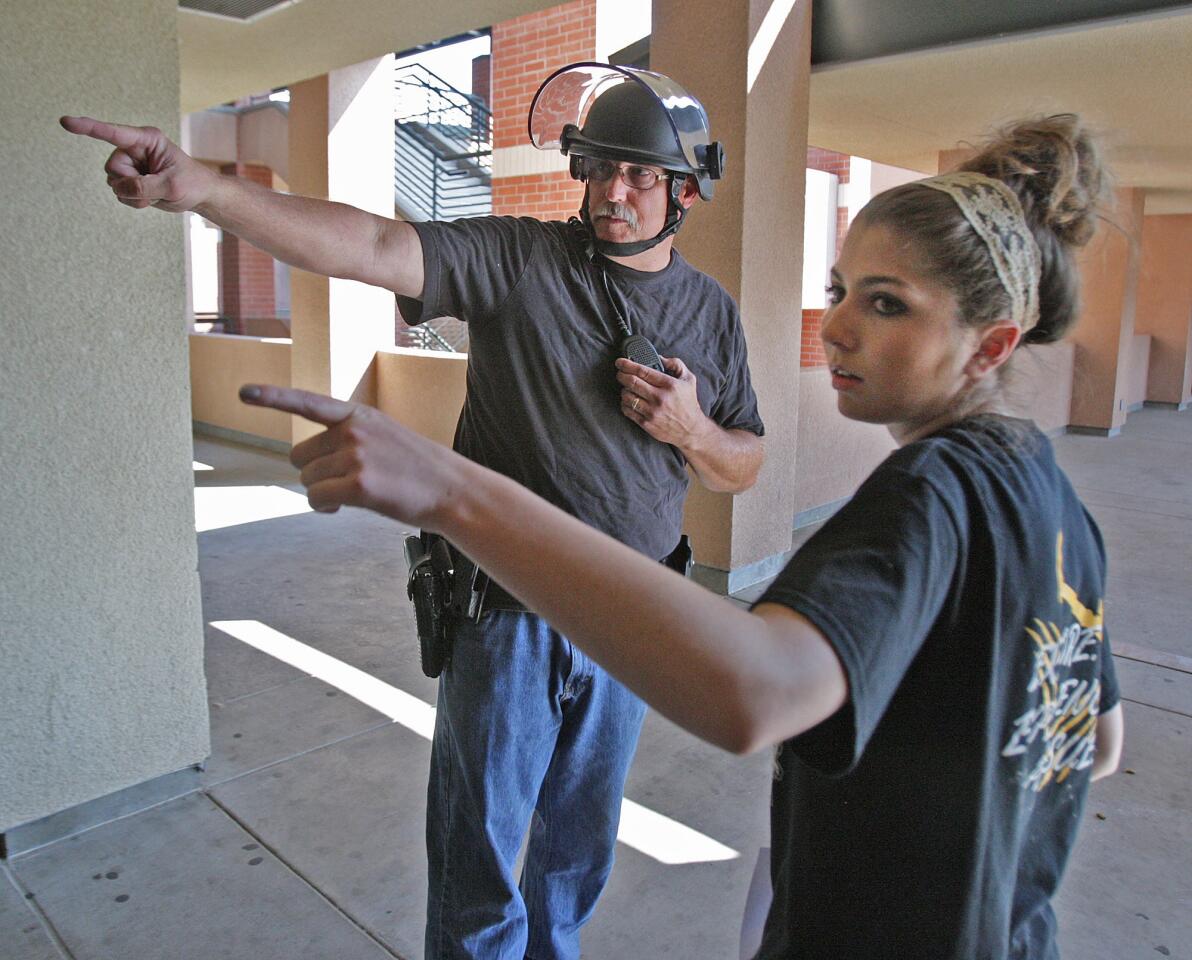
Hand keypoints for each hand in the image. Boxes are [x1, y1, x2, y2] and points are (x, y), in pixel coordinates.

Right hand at [59, 116, 216, 212]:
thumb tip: (118, 188)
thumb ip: (143, 186)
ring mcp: (130, 164)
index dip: (88, 127)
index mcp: (147, 140)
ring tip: (157, 191)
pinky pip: (120, 194)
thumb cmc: (191, 183)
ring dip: (135, 195)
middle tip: (157, 186)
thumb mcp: (172, 186)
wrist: (199, 195)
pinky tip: (151, 197)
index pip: (112, 133)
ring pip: (114, 182)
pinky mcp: (129, 179)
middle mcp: (133, 149)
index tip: (65, 121)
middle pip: (113, 168)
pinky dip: (135, 201)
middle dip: (132, 183)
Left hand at [239, 384, 463, 528]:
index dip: (273, 397)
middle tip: (344, 482)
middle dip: (314, 473)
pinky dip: (325, 508)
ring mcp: (356, 456)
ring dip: (322, 493)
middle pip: (299, 456)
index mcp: (358, 415)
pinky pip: (317, 499)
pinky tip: (344, 508)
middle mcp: (353, 431)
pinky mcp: (359, 485)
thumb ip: (348, 439)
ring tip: (355, 494)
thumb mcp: (384, 437)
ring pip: (307, 481)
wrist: (452, 490)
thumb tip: (309, 464)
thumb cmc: (418, 469)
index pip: (308, 402)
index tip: (244, 392)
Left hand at [616, 355, 709, 448]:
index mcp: (669, 384)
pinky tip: (629, 401)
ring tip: (627, 388)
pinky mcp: (647, 423)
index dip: (627, 364)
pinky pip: (627, 411)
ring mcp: (652, 412)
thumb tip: (659, 358)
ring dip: (623, 390)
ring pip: (627, 396)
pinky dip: (624, 404)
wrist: (691, 430)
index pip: (642, 371)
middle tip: (620, 373)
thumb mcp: (689, 380)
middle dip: (621, 375)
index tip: (620, 362)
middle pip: (631, 382)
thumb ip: (676, 364)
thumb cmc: (689, 403)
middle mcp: (659, 398)